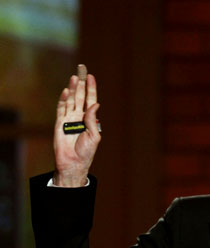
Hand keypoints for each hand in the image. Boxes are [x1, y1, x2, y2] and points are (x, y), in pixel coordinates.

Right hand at [53, 64, 100, 186]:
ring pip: (71, 99)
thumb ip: (92, 119)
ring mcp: (69, 118)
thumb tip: (95, 104)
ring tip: (74, 77)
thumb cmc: (86, 151)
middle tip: (81, 69)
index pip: (90, 100)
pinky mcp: (59, 123)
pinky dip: (63, 99)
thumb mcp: (94, 135)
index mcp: (90, 119)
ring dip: (73, 88)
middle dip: (81, 83)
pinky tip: (66, 91)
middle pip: (80, 96)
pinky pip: (61, 108)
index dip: (91, 88)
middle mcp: (79, 116)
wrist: (73, 162)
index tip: (91, 76)